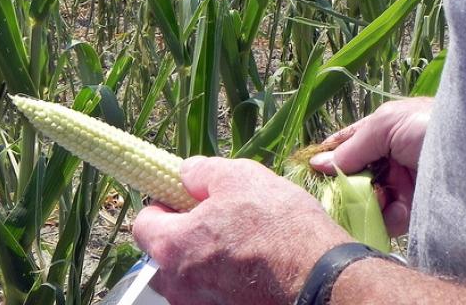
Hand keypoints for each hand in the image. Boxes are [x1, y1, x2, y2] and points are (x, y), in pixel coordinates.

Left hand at [133, 157, 351, 304]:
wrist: (324, 283)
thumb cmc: (279, 227)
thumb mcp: (240, 177)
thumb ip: (201, 172)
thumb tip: (184, 173)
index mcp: (171, 247)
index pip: (142, 223)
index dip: (162, 205)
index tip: (185, 200)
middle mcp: (177, 286)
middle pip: (164, 254)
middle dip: (184, 235)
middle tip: (218, 221)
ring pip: (189, 277)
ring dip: (205, 259)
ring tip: (242, 245)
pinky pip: (212, 295)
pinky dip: (223, 281)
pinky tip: (253, 269)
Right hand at [310, 97, 432, 236]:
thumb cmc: (430, 127)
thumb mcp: (386, 126)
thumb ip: (352, 147)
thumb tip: (317, 164)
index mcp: (383, 133)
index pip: (347, 145)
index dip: (327, 156)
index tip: (308, 170)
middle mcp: (389, 159)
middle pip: (353, 175)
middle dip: (339, 184)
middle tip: (325, 193)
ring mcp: (401, 185)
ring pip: (366, 198)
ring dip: (357, 203)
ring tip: (353, 204)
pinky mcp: (413, 210)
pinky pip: (386, 218)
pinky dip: (377, 219)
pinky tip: (374, 215)